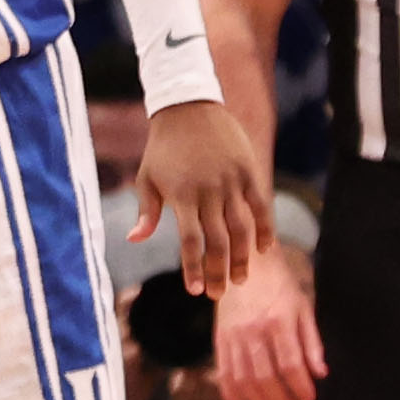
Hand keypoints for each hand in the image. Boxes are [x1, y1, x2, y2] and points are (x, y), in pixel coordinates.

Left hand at [143, 101, 272, 297]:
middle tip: (219, 294)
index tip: (195, 290)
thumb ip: (147, 211)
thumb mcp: (147, 177)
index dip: (194, 268)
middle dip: (219, 271)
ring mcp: (231, 181)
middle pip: (218, 241)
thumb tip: (135, 240)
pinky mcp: (248, 171)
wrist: (187, 105)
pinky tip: (264, 248)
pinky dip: (264, 228)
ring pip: (242, 228)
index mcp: (181, 196)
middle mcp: (208, 191)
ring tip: (240, 277)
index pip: (191, 241)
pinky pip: (260, 205)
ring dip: (243, 257)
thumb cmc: (163, 147)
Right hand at [213, 245, 325, 399]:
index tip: (309, 399)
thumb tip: (321, 373)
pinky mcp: (219, 337)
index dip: (300, 388)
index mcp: (278, 321)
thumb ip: (312, 342)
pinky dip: (230, 394)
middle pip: (265, 377)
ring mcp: (233, 335)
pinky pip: (223, 371)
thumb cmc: (279, 284)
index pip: (290, 365)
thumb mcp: (303, 307)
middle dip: (281, 399)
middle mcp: (253, 331)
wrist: (245, 262)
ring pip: (243, 379)